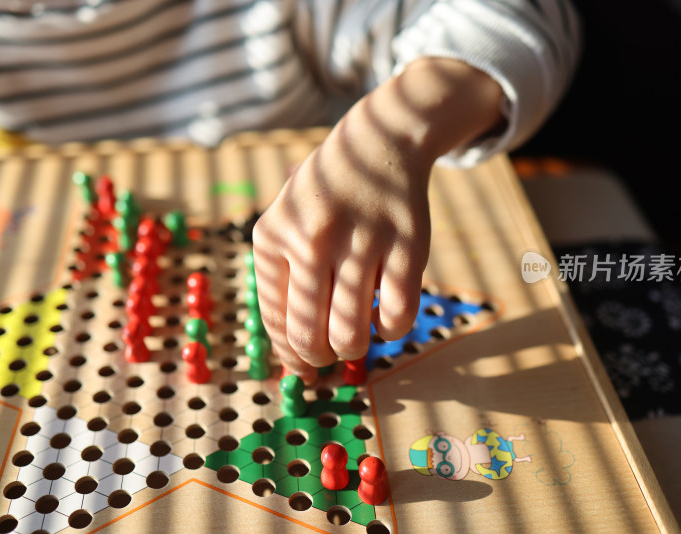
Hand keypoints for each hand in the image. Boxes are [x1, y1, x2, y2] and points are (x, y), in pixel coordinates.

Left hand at [253, 58, 503, 380]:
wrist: (377, 145)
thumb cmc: (325, 200)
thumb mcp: (285, 228)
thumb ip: (283, 289)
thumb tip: (295, 364)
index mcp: (272, 237)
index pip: (275, 323)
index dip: (291, 356)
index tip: (305, 367)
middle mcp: (312, 239)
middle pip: (310, 338)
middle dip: (320, 360)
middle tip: (330, 352)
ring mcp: (360, 241)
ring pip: (351, 335)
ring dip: (354, 349)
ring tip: (356, 334)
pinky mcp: (407, 246)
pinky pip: (398, 316)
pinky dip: (391, 330)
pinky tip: (384, 316)